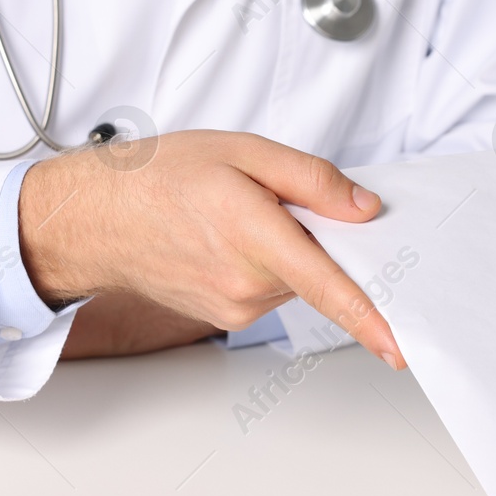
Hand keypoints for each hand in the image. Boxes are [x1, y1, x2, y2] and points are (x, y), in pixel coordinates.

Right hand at [18, 131, 404, 367]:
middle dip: (316, 239)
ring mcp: (235, 308)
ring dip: (287, 252)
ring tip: (237, 218)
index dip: (370, 317)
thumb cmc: (157, 179)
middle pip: (318, 271)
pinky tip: (227, 240)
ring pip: (294, 281)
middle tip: (273, 202)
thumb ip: (311, 179)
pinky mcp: (226, 318)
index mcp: (254, 237)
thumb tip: (363, 208)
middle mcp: (246, 285)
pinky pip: (269, 291)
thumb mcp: (242, 152)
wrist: (96, 219)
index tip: (400, 343)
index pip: (327, 286)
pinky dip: (265, 266)